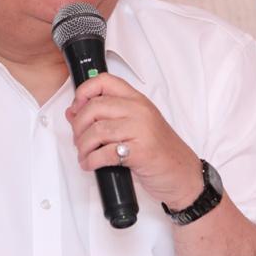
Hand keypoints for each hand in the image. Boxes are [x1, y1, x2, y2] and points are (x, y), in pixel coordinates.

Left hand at [65, 73, 203, 209]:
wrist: (183, 174)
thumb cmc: (160, 151)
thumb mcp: (136, 126)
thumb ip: (108, 116)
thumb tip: (72, 112)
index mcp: (138, 101)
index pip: (104, 81)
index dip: (84, 92)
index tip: (76, 107)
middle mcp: (140, 111)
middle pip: (94, 107)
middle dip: (78, 126)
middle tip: (79, 139)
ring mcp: (141, 130)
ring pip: (97, 130)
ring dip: (83, 146)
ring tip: (84, 155)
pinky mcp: (140, 152)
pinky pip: (105, 153)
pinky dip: (91, 160)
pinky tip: (90, 164)